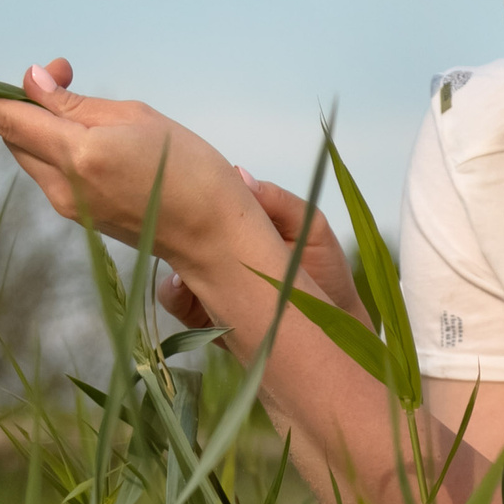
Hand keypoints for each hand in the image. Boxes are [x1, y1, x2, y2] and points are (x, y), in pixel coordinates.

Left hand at [0, 58, 248, 257]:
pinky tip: (90, 140)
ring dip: (42, 125)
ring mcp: (69, 206)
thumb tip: (33, 82)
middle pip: (16, 134)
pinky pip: (52, 173)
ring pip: (32, 154)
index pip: (7, 118)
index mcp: (78, 153)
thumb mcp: (137, 118)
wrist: (215, 236)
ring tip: (84, 105)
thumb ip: (77, 103)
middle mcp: (64, 185)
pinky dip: (57, 149)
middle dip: (26, 100)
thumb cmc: (190, 169)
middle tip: (65, 71)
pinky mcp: (80, 217)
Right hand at [157, 168, 367, 329]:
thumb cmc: (325, 272)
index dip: (199, 194)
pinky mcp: (203, 314)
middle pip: (182, 231)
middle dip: (177, 226)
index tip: (196, 191)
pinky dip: (174, 294)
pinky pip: (176, 302)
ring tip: (183, 263)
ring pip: (173, 264)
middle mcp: (220, 251)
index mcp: (242, 226)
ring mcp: (208, 281)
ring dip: (174, 260)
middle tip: (179, 224)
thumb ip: (279, 203)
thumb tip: (238, 173)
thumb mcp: (310, 229)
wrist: (331, 330)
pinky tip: (183, 286)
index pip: (209, 202)